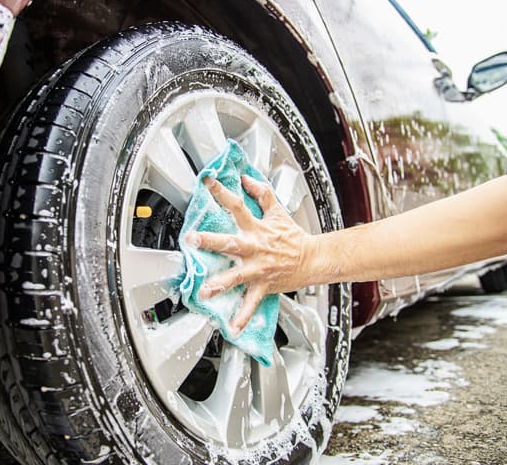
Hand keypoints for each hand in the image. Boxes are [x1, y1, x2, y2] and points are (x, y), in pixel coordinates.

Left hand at [186, 175, 312, 335]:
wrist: (314, 259)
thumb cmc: (293, 237)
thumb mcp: (277, 211)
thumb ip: (261, 194)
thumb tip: (247, 179)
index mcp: (257, 228)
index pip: (237, 206)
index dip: (222, 192)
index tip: (207, 183)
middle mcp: (255, 247)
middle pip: (230, 242)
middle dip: (211, 241)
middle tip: (193, 239)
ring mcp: (258, 268)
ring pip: (237, 276)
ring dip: (220, 283)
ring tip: (205, 291)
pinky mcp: (263, 285)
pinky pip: (251, 303)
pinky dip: (243, 316)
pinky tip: (232, 327)